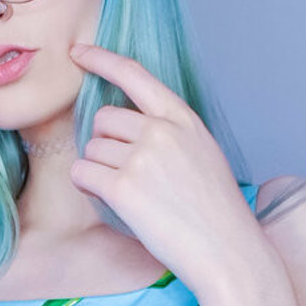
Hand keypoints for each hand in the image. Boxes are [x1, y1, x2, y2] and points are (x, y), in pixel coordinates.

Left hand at [68, 42, 260, 295]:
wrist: (227, 252)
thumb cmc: (214, 212)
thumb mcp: (202, 153)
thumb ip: (169, 133)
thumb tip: (125, 126)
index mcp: (183, 119)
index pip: (135, 75)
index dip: (102, 60)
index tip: (78, 53)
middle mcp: (162, 131)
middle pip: (103, 119)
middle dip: (105, 144)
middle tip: (127, 175)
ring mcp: (142, 158)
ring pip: (91, 148)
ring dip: (98, 170)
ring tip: (129, 194)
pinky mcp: (124, 189)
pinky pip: (82, 173)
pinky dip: (87, 185)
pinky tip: (109, 200)